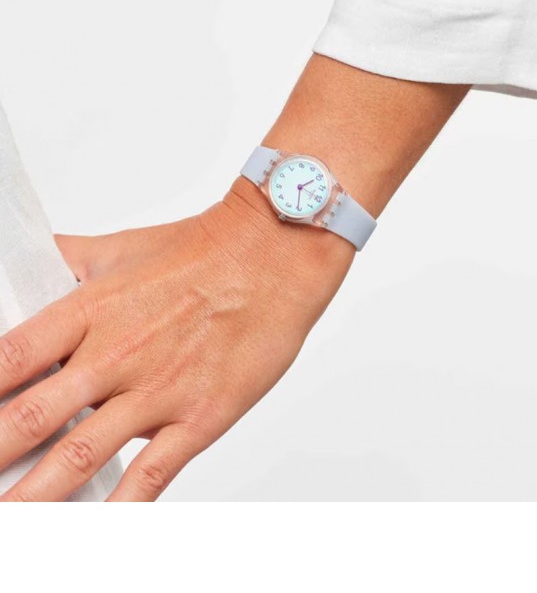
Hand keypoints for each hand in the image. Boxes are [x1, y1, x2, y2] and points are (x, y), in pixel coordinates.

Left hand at [0, 176, 353, 500]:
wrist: (272, 255)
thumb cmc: (201, 252)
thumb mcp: (119, 247)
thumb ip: (67, 260)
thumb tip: (26, 259)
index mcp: (88, 311)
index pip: (7, 359)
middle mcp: (114, 355)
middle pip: (26, 419)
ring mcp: (156, 390)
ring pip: (78, 457)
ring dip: (33, 498)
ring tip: (8, 523)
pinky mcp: (198, 416)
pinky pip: (150, 475)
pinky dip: (119, 510)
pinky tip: (96, 528)